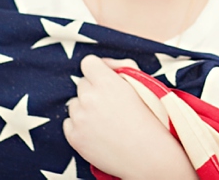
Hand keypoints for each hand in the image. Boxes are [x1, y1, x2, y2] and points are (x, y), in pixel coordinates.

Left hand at [63, 55, 196, 178]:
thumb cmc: (150, 117)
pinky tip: (97, 132)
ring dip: (85, 108)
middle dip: (93, 90)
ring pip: (74, 104)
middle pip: (81, 84)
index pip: (88, 63)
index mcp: (106, 82)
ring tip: (104, 120)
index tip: (104, 78)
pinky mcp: (73, 136)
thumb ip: (122, 66)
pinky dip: (79, 126)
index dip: (97, 70)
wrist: (147, 154)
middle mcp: (89, 97)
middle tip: (109, 103)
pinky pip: (69, 123)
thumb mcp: (142, 83)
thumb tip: (105, 65)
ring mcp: (79, 118)